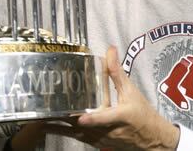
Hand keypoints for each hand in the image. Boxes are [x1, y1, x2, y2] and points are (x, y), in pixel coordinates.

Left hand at [35, 46, 179, 150]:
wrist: (151, 139)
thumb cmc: (142, 114)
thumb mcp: (132, 92)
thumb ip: (117, 72)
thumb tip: (110, 50)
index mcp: (120, 116)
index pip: (106, 118)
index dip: (94, 119)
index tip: (81, 117)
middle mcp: (109, 131)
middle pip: (85, 126)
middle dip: (67, 119)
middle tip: (49, 111)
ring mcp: (102, 139)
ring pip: (78, 135)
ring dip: (60, 128)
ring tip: (42, 121)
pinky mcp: (97, 143)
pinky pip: (78, 139)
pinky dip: (64, 133)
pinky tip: (50, 127)